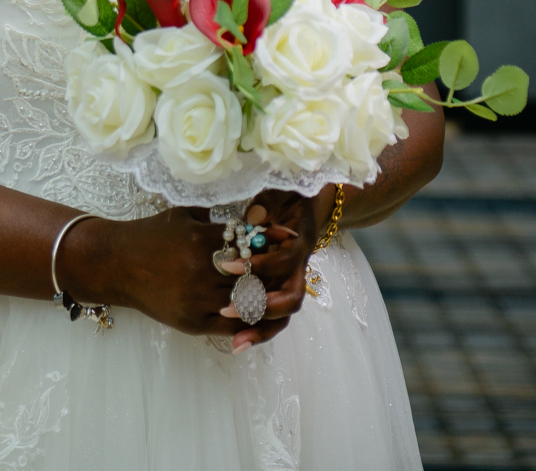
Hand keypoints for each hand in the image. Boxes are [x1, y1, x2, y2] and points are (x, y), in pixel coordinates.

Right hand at [58, 194, 319, 348]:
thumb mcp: (183, 215)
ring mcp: (198, 299)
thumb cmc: (151, 234)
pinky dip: (249, 320)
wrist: (117, 263)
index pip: (251, 240)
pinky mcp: (193, 322)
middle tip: (292, 263)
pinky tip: (259, 311)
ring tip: (281, 287)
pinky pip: (232, 324)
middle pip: (254, 274)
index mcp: (202, 238)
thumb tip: (248, 211)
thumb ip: (215, 216)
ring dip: (266, 295)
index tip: (289, 236)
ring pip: (247, 301)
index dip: (273, 239)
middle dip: (275, 269)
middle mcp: (203, 270)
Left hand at [217, 188, 320, 350]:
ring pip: (283, 315)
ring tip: (235, 343)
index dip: (261, 265)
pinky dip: (258, 330)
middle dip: (260, 307)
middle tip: (226, 309)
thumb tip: (253, 218)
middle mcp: (298, 268)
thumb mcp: (281, 191)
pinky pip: (273, 316)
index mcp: (299, 243)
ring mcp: (289, 281)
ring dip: (260, 328)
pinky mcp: (279, 290)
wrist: (308, 206)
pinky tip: (236, 342)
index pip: (285, 261)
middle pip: (289, 299)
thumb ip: (269, 203)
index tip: (229, 265)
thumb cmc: (290, 197)